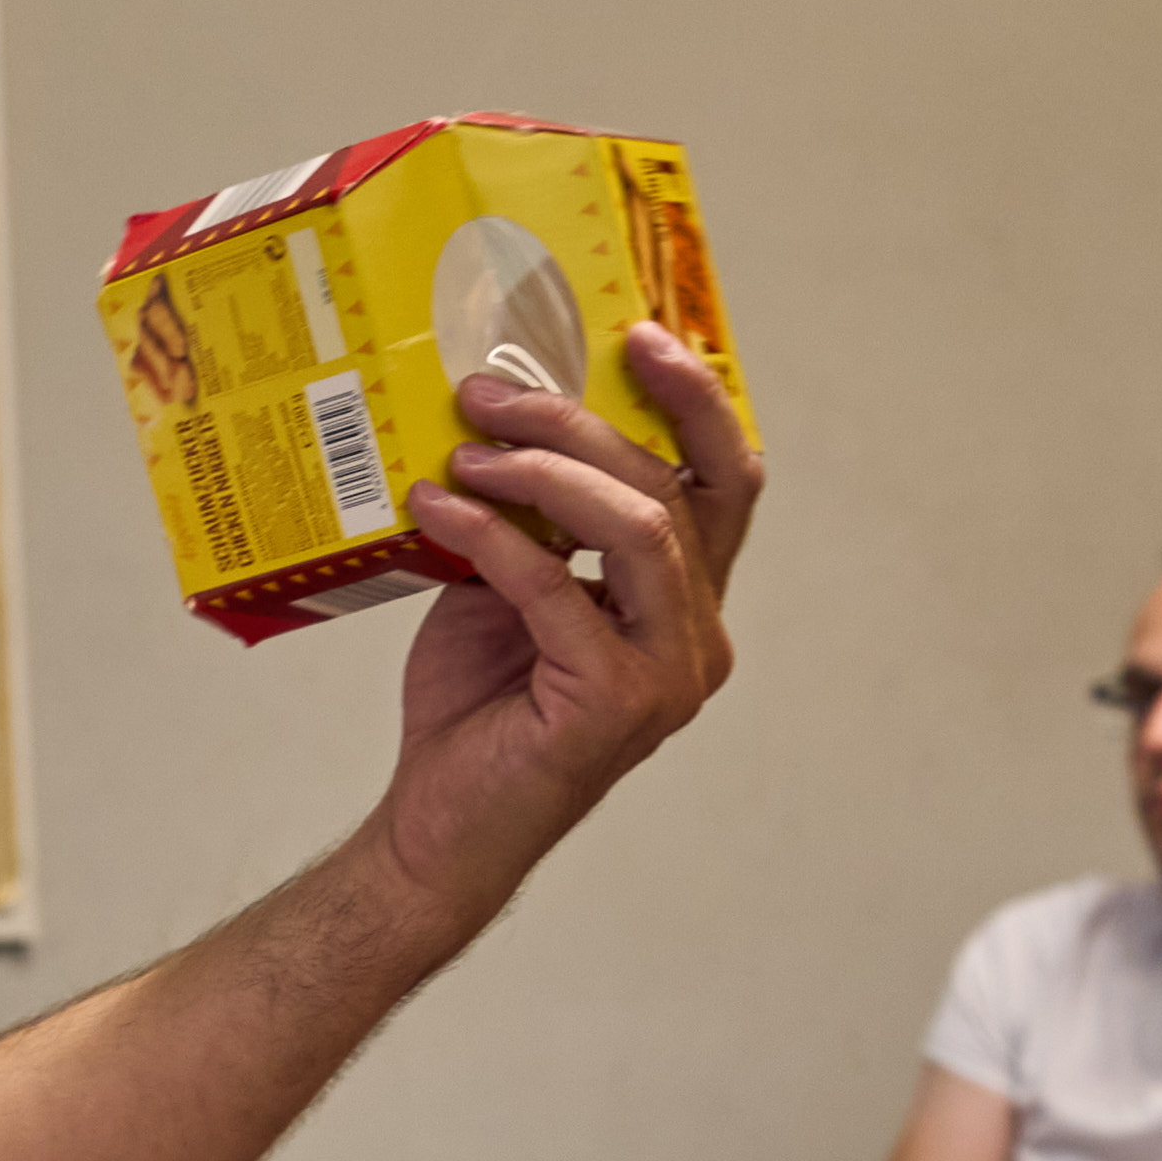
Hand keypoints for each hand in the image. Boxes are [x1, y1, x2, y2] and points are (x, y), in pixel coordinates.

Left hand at [368, 321, 759, 929]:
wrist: (442, 825)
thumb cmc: (479, 707)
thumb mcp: (512, 582)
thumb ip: (537, 514)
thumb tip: (503, 408)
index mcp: (687, 601)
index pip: (724, 482)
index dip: (697, 402)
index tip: (639, 335)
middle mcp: (697, 636)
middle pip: (675, 489)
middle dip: (582, 423)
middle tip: (490, 392)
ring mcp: (668, 674)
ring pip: (640, 527)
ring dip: (546, 472)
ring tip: (465, 452)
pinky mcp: (616, 703)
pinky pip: (559, 589)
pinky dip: (494, 536)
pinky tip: (437, 507)